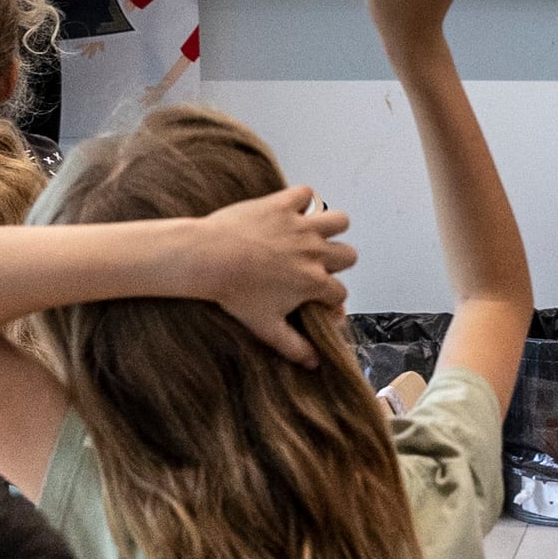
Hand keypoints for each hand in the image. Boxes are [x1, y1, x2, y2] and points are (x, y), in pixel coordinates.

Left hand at [183, 183, 355, 364]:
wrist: (208, 257)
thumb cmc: (234, 293)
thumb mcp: (265, 327)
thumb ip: (294, 347)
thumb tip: (314, 364)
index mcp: (314, 282)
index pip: (340, 294)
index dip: (331, 300)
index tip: (319, 302)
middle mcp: (315, 252)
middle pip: (349, 255)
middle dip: (337, 263)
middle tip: (316, 267)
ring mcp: (301, 226)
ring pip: (339, 220)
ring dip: (331, 228)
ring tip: (313, 236)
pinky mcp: (282, 204)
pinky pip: (306, 194)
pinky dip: (301, 201)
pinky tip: (290, 212)